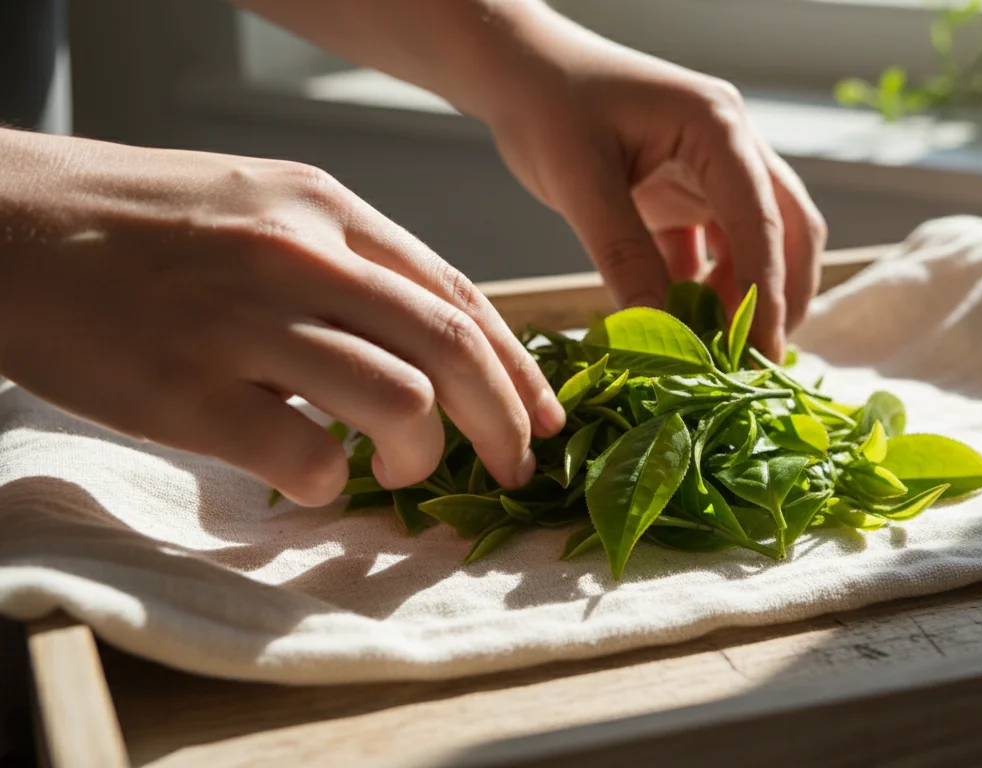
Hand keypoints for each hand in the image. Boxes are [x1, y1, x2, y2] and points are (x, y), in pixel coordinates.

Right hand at [0, 130, 565, 505]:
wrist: (5, 222)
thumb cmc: (135, 221)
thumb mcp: (258, 205)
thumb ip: (343, 263)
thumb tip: (423, 346)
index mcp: (324, 210)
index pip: (458, 294)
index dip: (517, 366)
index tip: (544, 416)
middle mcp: (299, 257)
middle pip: (451, 346)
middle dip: (504, 421)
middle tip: (517, 467)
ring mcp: (244, 321)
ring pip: (398, 400)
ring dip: (420, 454)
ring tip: (401, 472)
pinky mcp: (187, 390)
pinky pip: (305, 457)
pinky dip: (329, 484)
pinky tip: (314, 480)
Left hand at [478, 10, 827, 360]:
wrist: (518, 71)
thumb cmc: (546, 106)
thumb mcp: (579, 183)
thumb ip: (624, 255)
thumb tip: (661, 332)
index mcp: (718, 127)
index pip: (762, 220)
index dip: (766, 294)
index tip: (760, 355)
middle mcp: (731, 145)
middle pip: (786, 229)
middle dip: (781, 296)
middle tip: (758, 361)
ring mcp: (712, 169)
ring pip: (755, 242)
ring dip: (743, 296)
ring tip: (717, 352)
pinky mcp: (686, 191)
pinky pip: (712, 248)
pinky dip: (704, 289)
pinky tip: (683, 328)